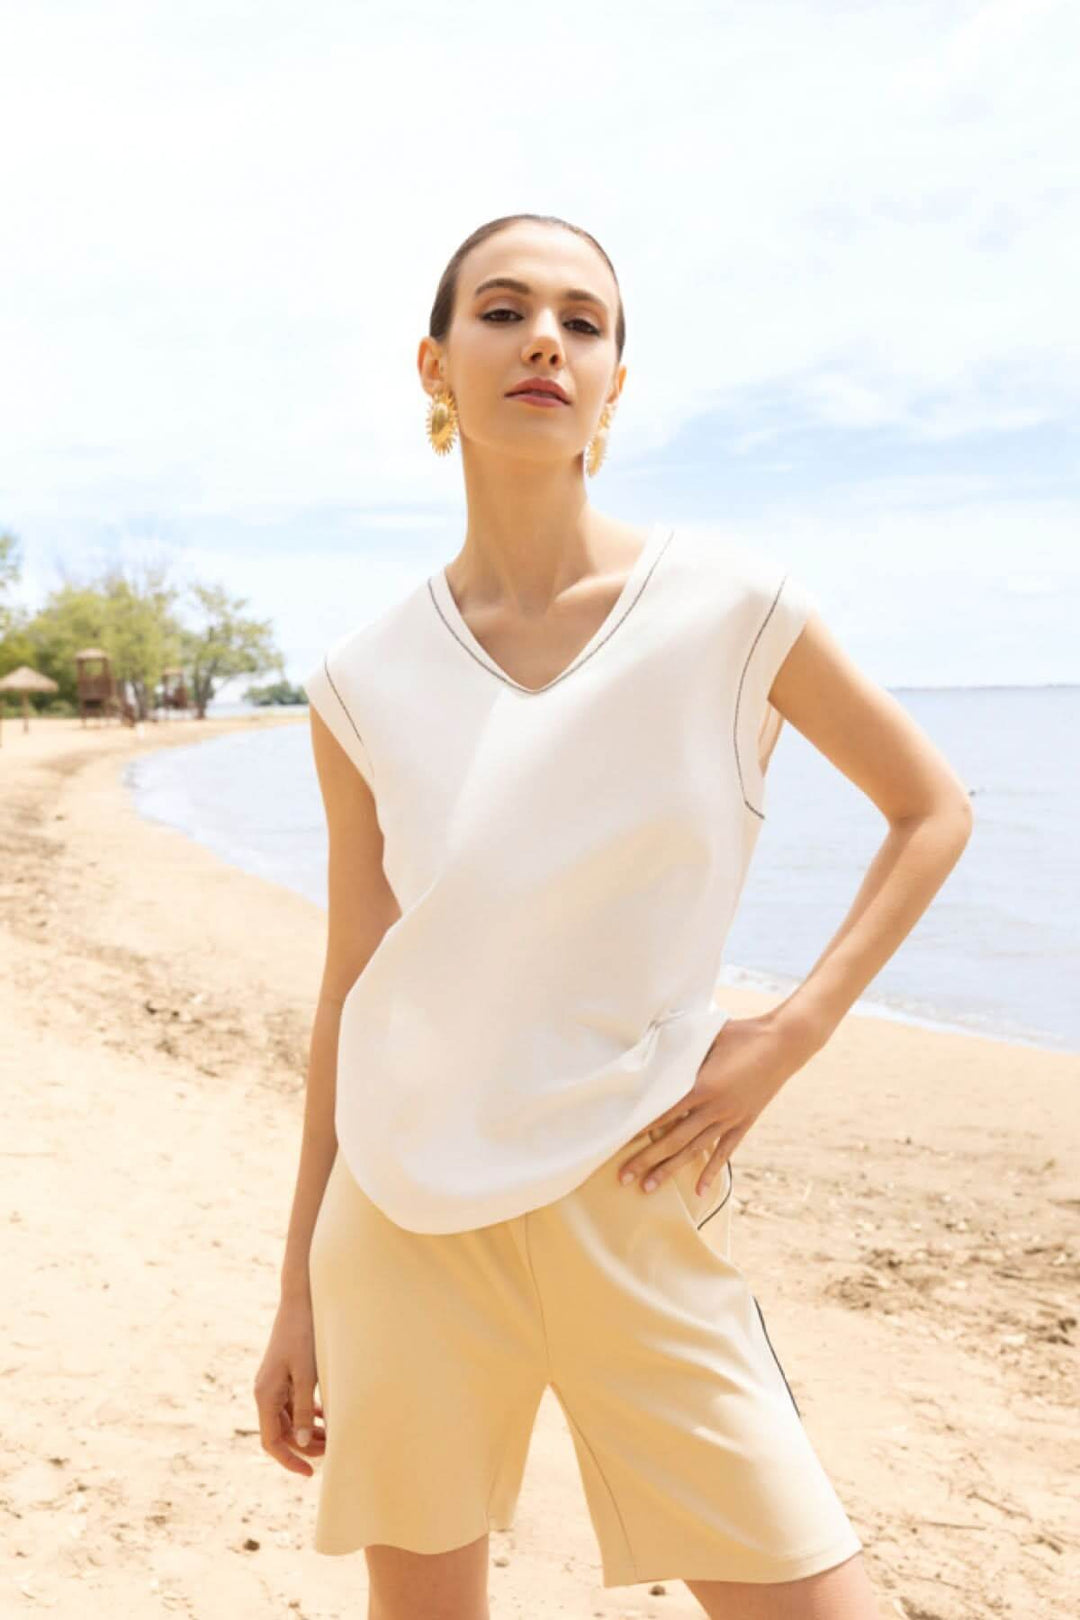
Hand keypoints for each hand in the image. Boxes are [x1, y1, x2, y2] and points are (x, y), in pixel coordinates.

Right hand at [253, 1296, 326, 1477]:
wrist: (300, 1299)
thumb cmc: (304, 1334)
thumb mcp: (307, 1374)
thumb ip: (305, 1409)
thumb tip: (304, 1443)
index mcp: (265, 1395)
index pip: (272, 1441)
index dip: (289, 1460)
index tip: (310, 1473)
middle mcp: (265, 1392)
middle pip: (281, 1432)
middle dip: (304, 1446)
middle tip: (332, 1450)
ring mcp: (273, 1383)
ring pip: (287, 1419)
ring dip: (308, 1430)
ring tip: (333, 1435)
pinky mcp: (283, 1374)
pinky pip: (291, 1404)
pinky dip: (307, 1413)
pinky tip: (325, 1414)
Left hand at [617, 1010, 816, 1196]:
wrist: (782, 1043)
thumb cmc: (741, 1034)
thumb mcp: (707, 1035)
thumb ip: (682, 1048)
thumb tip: (654, 1046)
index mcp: (702, 1085)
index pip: (663, 1112)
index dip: (640, 1129)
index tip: (619, 1143)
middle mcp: (714, 1107)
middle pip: (673, 1139)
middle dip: (646, 1159)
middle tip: (623, 1177)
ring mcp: (730, 1118)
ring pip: (694, 1150)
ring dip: (670, 1170)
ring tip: (648, 1188)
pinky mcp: (744, 1123)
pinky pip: (725, 1152)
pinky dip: (710, 1171)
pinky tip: (698, 1190)